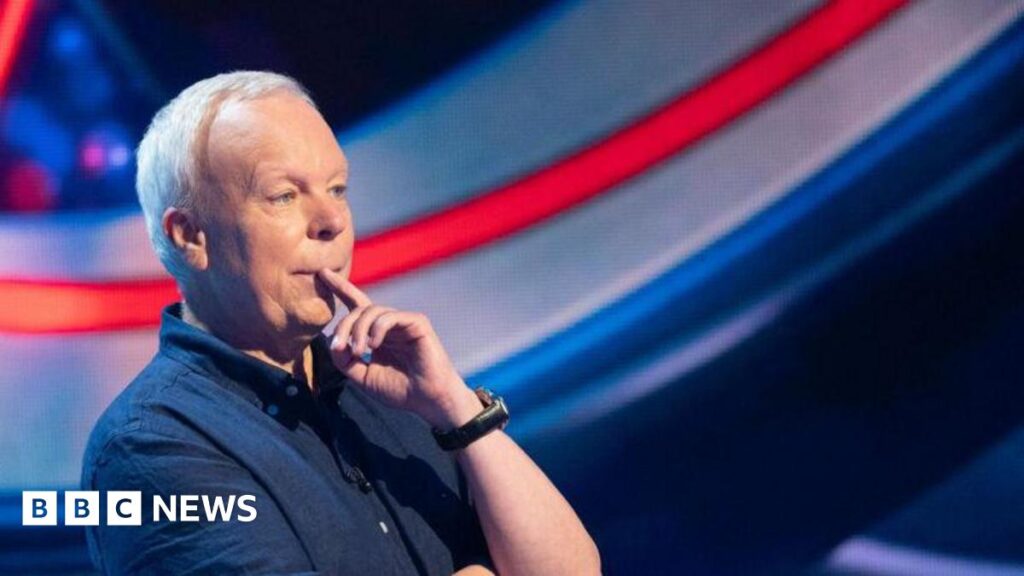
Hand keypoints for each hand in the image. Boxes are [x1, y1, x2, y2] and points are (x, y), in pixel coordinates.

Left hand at [317, 268, 479, 428]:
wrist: (427, 400)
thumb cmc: (400, 390)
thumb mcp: (363, 377)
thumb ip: (345, 361)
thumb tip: (332, 342)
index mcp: (377, 334)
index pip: (356, 304)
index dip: (340, 288)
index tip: (322, 273)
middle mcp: (390, 324)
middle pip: (359, 309)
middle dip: (344, 326)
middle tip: (339, 347)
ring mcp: (404, 322)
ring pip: (372, 310)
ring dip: (358, 330)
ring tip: (358, 351)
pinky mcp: (417, 323)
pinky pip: (390, 317)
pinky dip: (378, 328)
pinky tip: (374, 345)